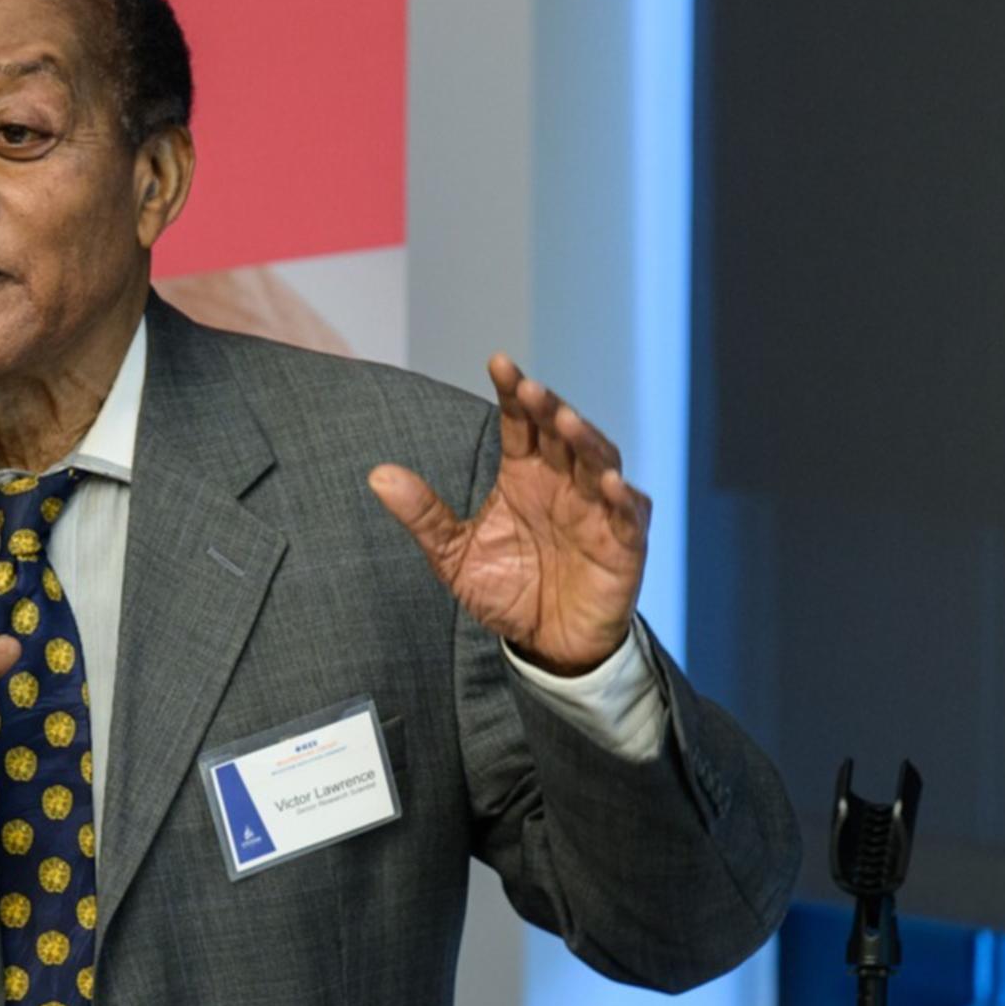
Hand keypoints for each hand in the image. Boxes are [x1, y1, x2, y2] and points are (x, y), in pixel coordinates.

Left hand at [369, 354, 649, 674]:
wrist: (546, 643)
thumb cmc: (507, 590)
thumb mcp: (453, 555)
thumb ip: (423, 514)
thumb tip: (376, 474)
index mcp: (526, 473)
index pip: (522, 422)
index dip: (514, 392)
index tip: (498, 362)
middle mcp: (564, 481)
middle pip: (562, 432)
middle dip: (549, 408)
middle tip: (530, 388)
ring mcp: (598, 508)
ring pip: (599, 461)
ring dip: (586, 440)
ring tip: (566, 421)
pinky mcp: (624, 543)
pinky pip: (628, 515)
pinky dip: (622, 498)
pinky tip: (611, 484)